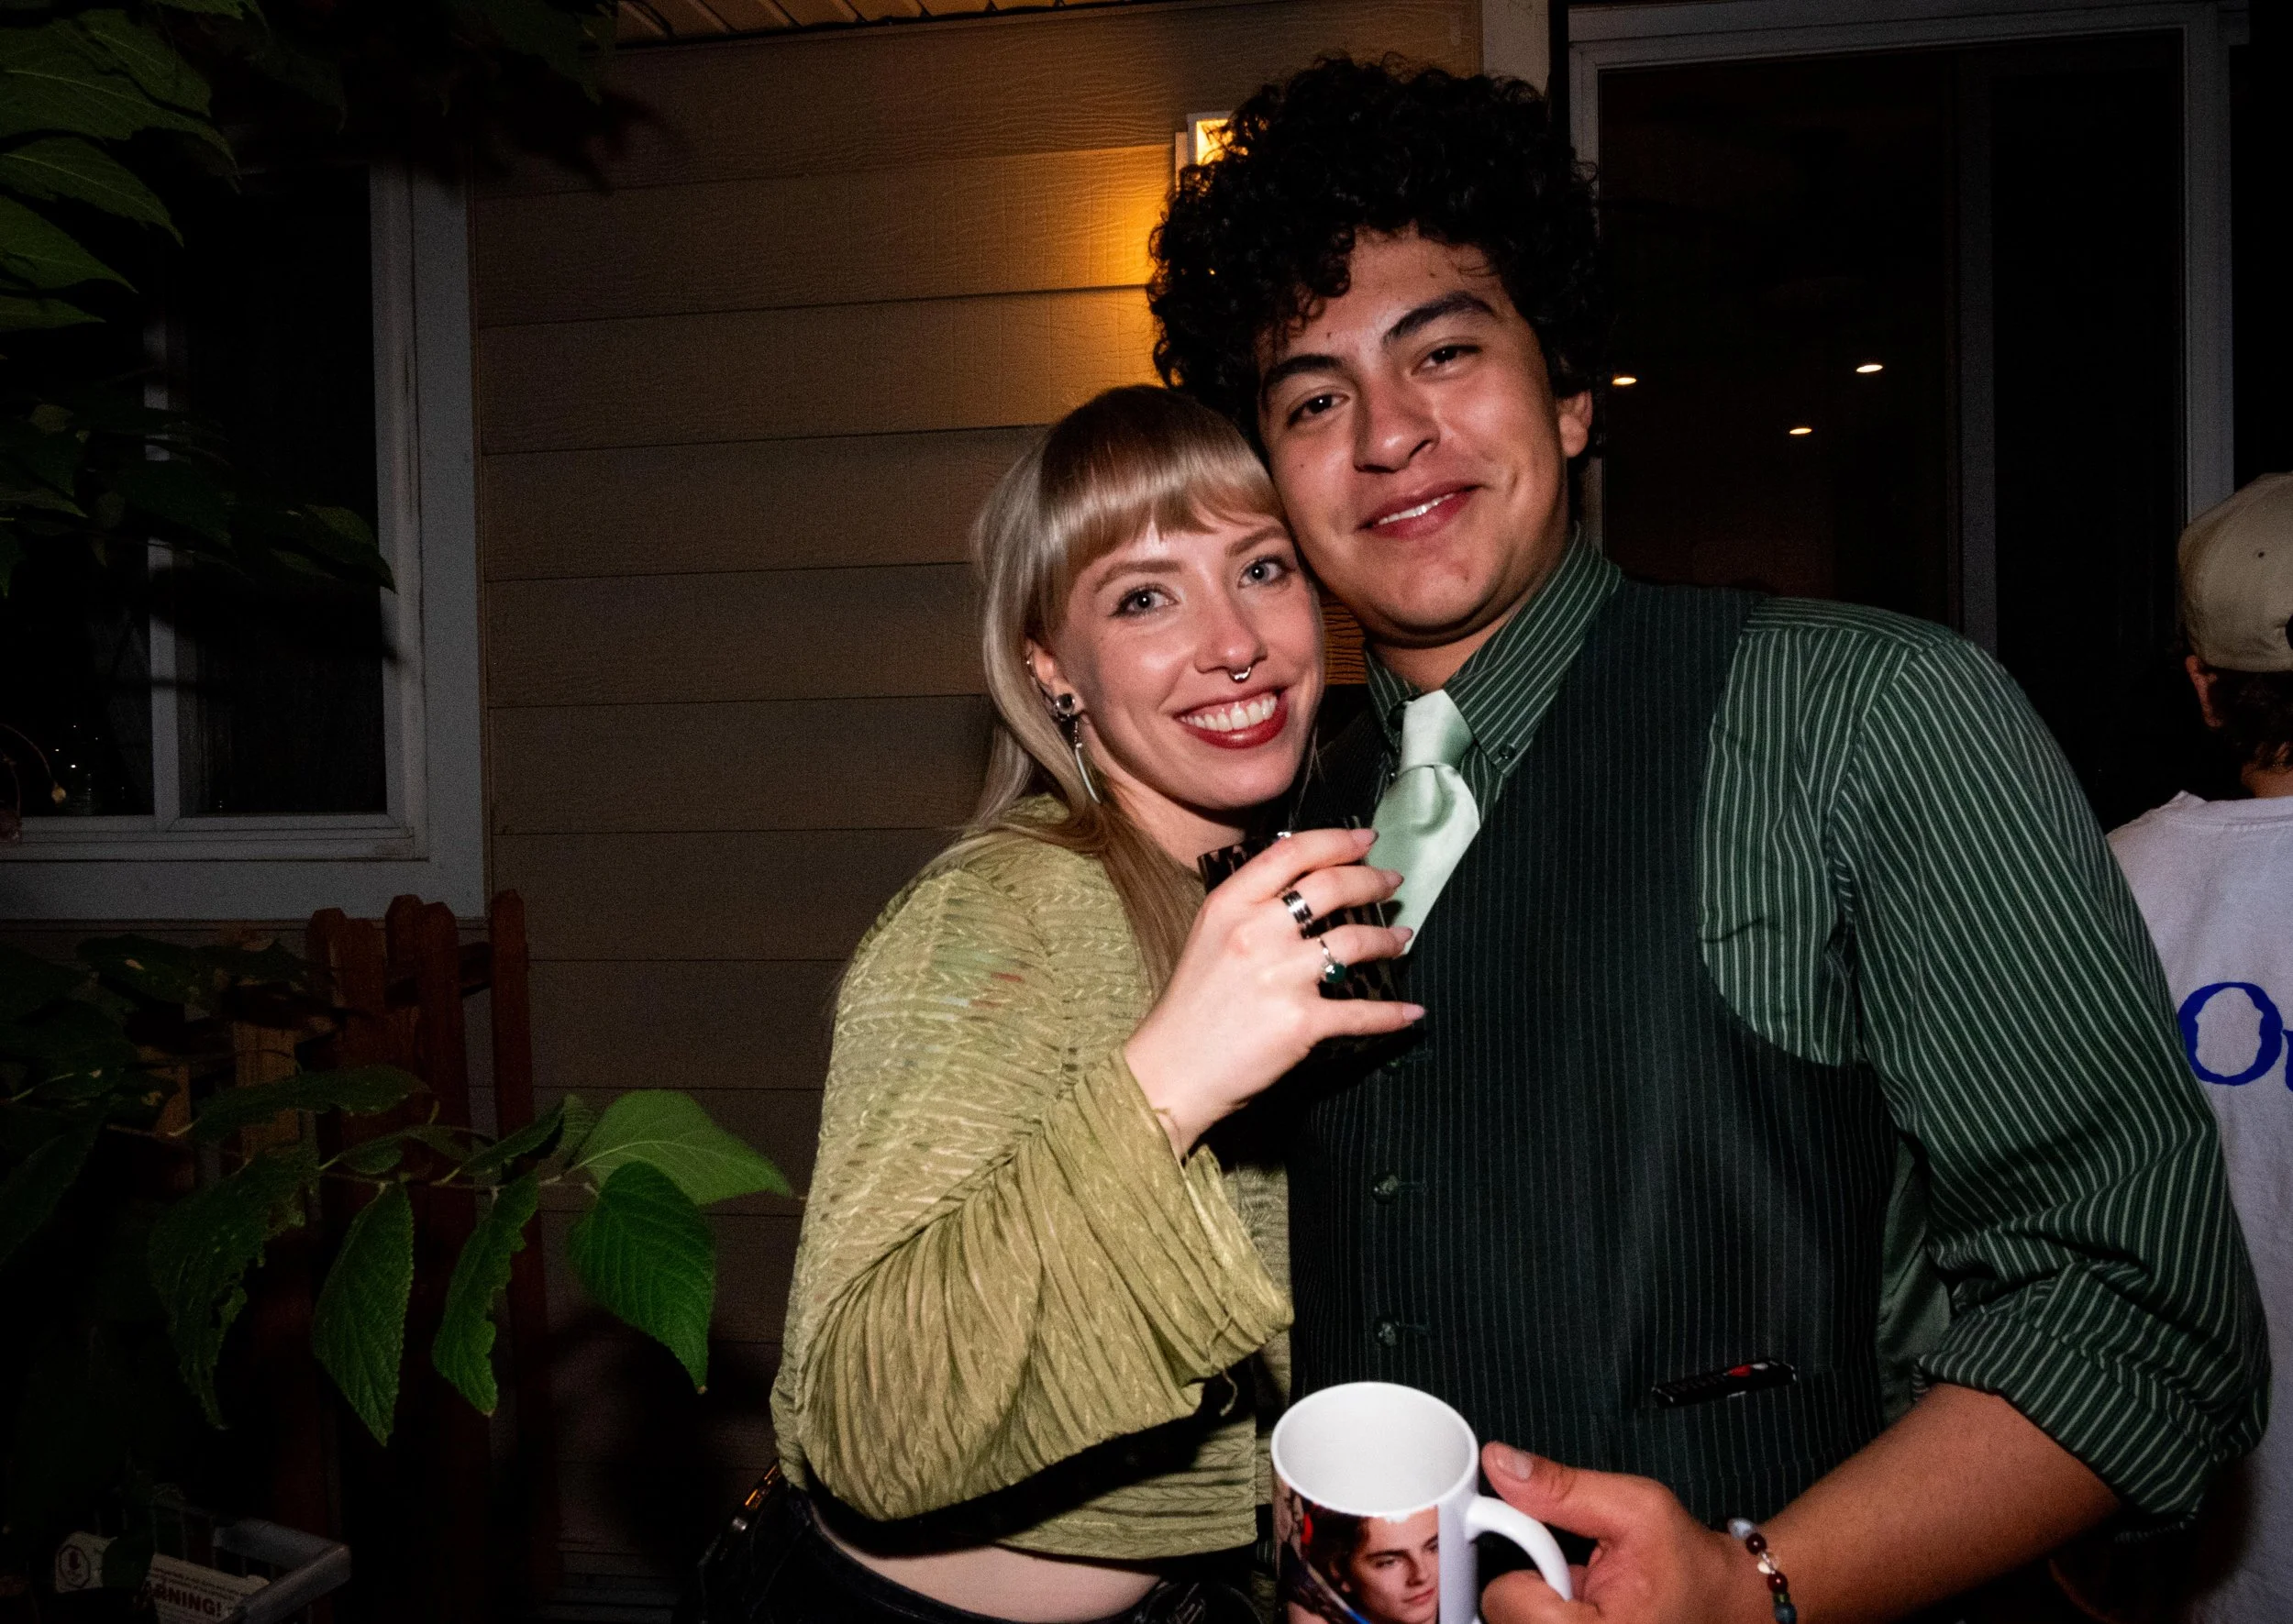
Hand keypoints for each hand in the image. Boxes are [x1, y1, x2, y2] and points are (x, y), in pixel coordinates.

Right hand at [1126, 826, 1420, 1152]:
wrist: (1173, 1070)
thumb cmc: (1192, 1006)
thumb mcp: (1209, 937)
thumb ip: (1250, 907)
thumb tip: (1306, 886)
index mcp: (1229, 905)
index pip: (1292, 853)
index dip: (1337, 841)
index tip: (1365, 840)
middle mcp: (1255, 933)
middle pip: (1331, 887)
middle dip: (1371, 881)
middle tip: (1390, 882)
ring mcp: (1280, 977)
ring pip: (1354, 942)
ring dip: (1387, 939)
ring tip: (1402, 939)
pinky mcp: (1300, 1022)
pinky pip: (1361, 1012)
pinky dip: (1391, 1014)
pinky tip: (1410, 1012)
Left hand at [1478, 1444, 1771, 1623]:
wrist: (1722, 1600)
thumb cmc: (1687, 1561)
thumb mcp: (1632, 1507)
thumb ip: (1560, 1489)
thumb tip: (1501, 1463)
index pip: (1505, 1603)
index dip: (1525, 1568)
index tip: (1550, 1552)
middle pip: (1504, 1616)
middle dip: (1532, 1586)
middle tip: (1576, 1574)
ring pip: (1514, 1622)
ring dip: (1539, 1603)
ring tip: (1582, 1592)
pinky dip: (1546, 1613)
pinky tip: (1582, 1608)